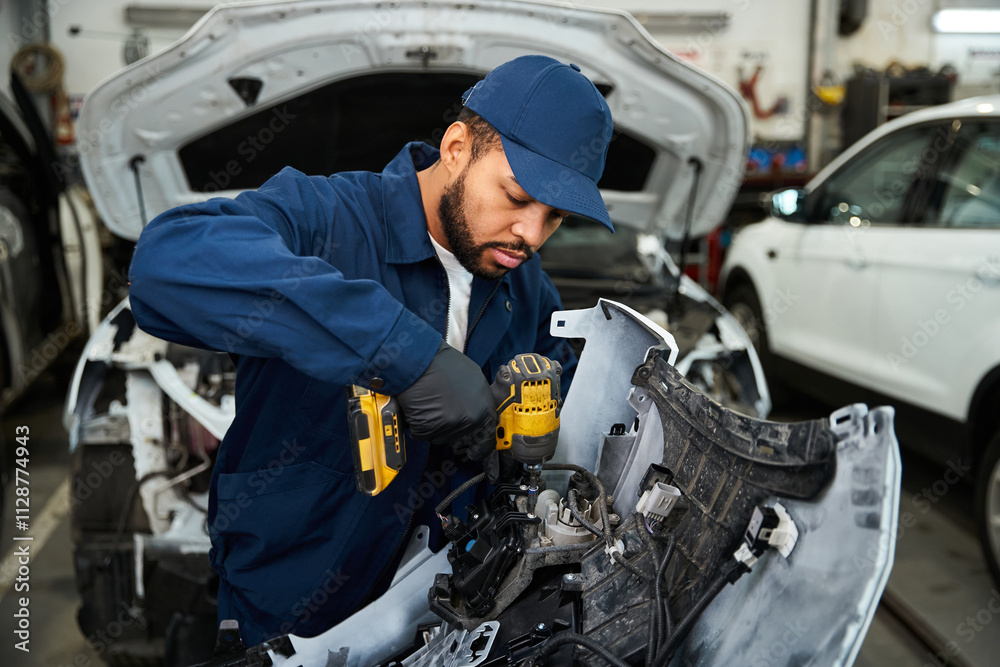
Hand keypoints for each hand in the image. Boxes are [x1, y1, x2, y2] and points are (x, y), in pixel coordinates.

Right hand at [397, 341, 496, 459]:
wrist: (419, 359)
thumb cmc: (442, 363)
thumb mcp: (472, 377)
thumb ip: (478, 399)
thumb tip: (476, 412)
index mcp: (484, 407)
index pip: (487, 435)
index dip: (480, 444)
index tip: (475, 450)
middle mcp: (470, 418)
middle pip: (460, 436)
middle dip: (450, 428)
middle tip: (441, 413)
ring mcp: (449, 425)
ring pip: (441, 437)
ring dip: (433, 426)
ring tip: (429, 403)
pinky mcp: (429, 428)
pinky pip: (422, 434)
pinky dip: (417, 424)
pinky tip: (418, 406)